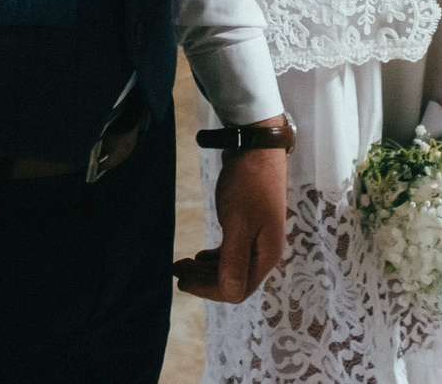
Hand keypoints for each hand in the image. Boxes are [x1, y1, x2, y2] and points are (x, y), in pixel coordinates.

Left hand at [174, 122, 286, 301]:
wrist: (256, 147)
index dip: (209, 290)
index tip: (183, 280)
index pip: (237, 290)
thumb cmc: (248, 183)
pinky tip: (200, 256)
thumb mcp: (238, 222)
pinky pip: (231, 252)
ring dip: (205, 270)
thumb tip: (229, 294)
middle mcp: (264, 251)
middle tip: (176, 271)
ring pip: (230, 267)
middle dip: (203, 280)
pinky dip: (214, 257)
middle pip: (233, 281)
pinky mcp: (250, 226)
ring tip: (181, 264)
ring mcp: (258, 238)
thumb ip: (233, 259)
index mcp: (266, 255)